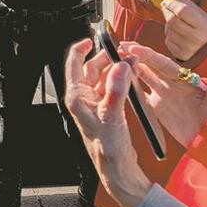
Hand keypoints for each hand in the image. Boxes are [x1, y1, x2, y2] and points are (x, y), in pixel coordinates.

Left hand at [64, 39, 151, 206]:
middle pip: (92, 68)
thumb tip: (120, 67)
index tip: (93, 38)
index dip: (82, 48)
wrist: (116, 167)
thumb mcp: (112, 115)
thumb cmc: (108, 147)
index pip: (74, 64)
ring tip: (132, 64)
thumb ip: (116, 89)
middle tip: (124, 53)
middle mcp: (83, 98)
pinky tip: (131, 78)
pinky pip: (112, 87)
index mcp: (77, 97)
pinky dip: (121, 80)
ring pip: (104, 77)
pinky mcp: (106, 109)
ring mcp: (94, 103)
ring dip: (117, 69)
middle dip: (108, 58)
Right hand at [119, 42, 206, 146]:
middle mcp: (170, 83)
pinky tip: (117, 82)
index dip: (146, 55)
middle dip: (133, 56)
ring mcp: (161, 94)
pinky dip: (129, 88)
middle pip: (148, 66)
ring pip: (142, 77)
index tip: (133, 48)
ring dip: (129, 69)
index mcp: (182, 77)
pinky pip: (140, 95)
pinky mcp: (155, 107)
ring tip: (113, 60)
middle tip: (117, 48)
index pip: (161, 63)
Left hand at [160, 0, 206, 60]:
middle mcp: (196, 38)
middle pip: (172, 21)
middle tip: (166, 7)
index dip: (172, 4)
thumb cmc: (204, 27)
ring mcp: (188, 48)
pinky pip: (168, 41)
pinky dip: (170, 36)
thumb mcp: (201, 13)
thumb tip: (168, 0)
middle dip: (166, 12)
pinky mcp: (181, 55)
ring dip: (168, 25)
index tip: (167, 1)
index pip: (182, 11)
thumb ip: (185, 4)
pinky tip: (178, 35)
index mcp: (204, 25)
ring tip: (178, 24)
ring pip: (168, 31)